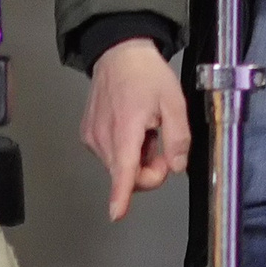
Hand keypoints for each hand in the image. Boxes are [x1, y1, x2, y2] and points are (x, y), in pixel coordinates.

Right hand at [81, 38, 189, 220]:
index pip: (124, 169)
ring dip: (137, 159)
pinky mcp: (88, 135)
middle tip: (163, 146)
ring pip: (120, 167)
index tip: (116, 213)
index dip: (121, 195)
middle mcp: (103, 136)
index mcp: (126, 127)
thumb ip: (178, 138)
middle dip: (149, 170)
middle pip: (127, 174)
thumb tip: (176, 166)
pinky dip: (125, 150)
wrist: (119, 53)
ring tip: (146, 130)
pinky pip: (111, 156)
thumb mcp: (174, 102)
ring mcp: (92, 136)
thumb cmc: (146, 74)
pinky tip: (132, 128)